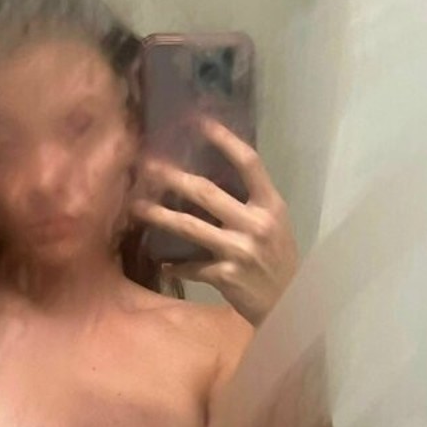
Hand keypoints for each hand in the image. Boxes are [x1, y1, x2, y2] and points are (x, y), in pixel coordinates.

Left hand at [131, 117, 298, 326]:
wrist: (289, 304)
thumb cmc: (277, 261)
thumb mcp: (275, 226)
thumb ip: (250, 204)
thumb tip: (211, 181)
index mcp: (271, 206)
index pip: (249, 163)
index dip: (224, 140)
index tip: (200, 122)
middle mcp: (256, 224)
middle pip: (207, 192)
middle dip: (173, 178)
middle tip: (148, 167)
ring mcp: (240, 251)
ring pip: (190, 227)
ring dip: (160, 216)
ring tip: (137, 207)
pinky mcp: (226, 276)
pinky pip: (192, 266)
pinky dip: (175, 265)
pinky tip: (162, 263)